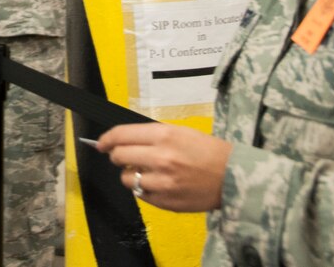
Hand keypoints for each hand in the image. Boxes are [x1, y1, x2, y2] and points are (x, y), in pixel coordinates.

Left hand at [96, 122, 231, 211]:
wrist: (232, 176)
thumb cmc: (208, 150)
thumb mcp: (180, 131)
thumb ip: (151, 136)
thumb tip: (123, 140)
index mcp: (164, 136)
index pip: (121, 135)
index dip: (106, 139)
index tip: (101, 143)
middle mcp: (160, 158)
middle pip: (119, 157)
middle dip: (117, 156)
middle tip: (122, 156)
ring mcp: (162, 182)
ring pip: (126, 179)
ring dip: (130, 174)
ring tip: (146, 171)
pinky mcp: (165, 201)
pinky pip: (141, 195)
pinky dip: (144, 189)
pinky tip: (157, 183)